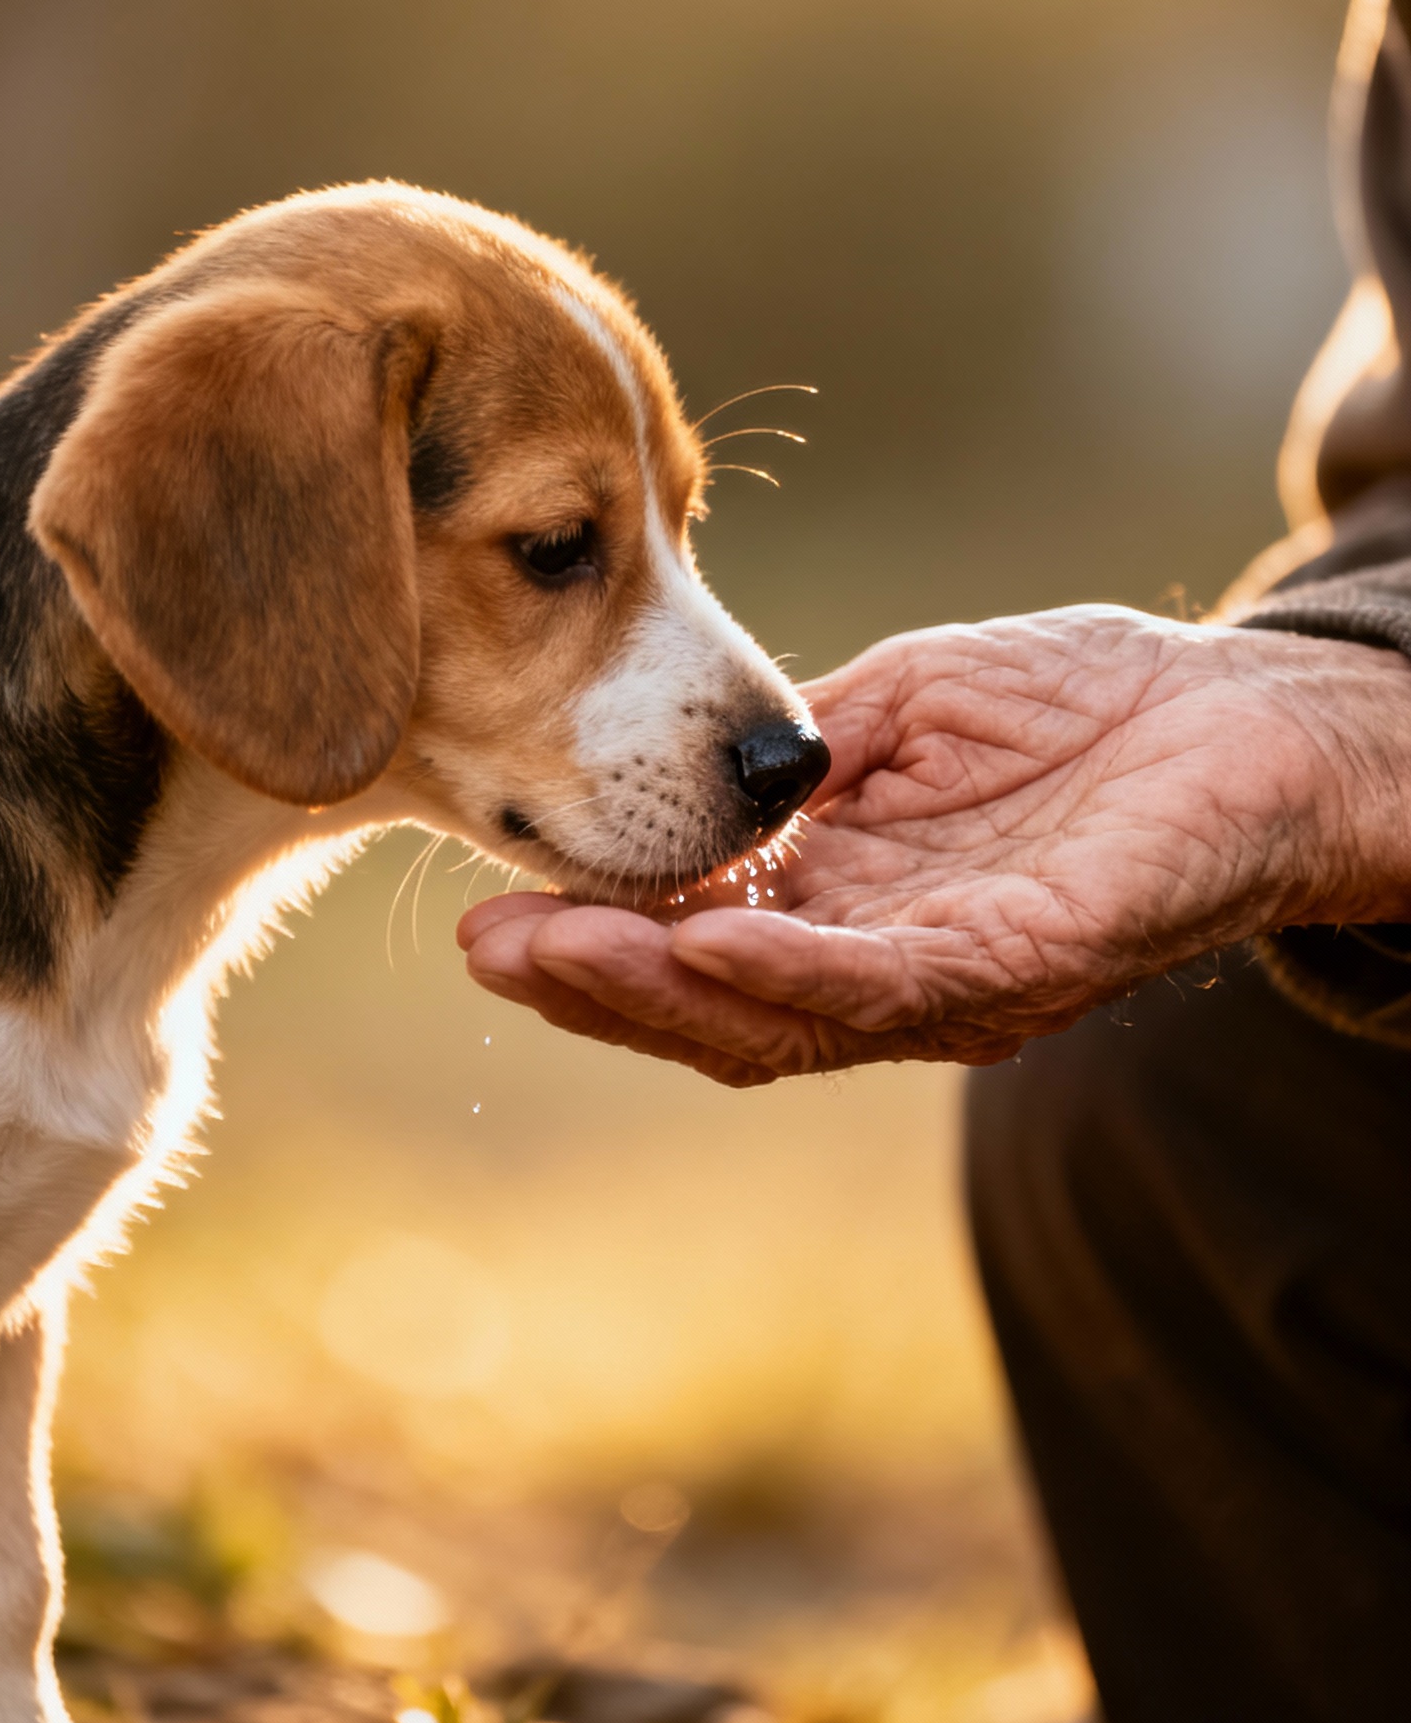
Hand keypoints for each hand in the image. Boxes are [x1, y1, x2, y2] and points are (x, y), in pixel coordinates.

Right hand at [458, 609, 1410, 1083]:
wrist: (1236, 708)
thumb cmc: (1074, 703)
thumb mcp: (894, 709)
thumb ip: (789, 759)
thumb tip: (669, 773)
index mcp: (841, 903)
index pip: (696, 947)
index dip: (596, 938)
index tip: (492, 904)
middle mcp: (884, 965)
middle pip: (717, 1010)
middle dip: (596, 986)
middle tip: (487, 949)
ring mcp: (955, 979)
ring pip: (786, 1019)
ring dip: (662, 993)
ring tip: (558, 956)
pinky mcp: (1031, 964)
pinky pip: (898, 988)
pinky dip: (799, 974)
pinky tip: (715, 947)